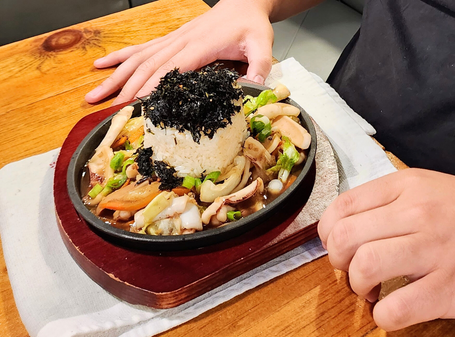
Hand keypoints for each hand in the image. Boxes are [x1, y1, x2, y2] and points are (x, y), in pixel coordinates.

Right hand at [85, 0, 273, 104]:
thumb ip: (260, 65)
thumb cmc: (250, 25)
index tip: (134, 104)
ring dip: (115, 77)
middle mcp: (181, 42)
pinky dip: (120, 58)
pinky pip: (140, 48)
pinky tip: (102, 65)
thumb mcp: (262, 44)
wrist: (243, 3)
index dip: (151, 87)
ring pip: (138, 58)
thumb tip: (256, 87)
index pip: (170, 69)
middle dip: (125, 89)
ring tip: (94, 94)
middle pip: (147, 67)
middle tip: (108, 110)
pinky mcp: (171, 39)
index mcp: (200, 46)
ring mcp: (172, 40)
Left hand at [318, 168, 454, 330]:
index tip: (341, 248)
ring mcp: (434, 250)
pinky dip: (383, 316)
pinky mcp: (450, 287)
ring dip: (357, 287)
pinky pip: (395, 308)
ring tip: (372, 291)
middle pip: (344, 239)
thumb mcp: (426, 187)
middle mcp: (417, 213)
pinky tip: (392, 310)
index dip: (329, 235)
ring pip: (364, 268)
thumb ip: (385, 202)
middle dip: (338, 263)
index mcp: (406, 187)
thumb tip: (342, 228)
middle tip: (354, 272)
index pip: (340, 208)